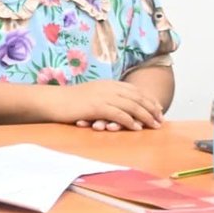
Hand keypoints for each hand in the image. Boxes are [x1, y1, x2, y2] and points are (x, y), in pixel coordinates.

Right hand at [47, 82, 163, 131]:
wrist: (52, 100)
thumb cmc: (69, 101)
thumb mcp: (91, 94)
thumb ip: (106, 96)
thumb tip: (118, 105)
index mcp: (108, 84)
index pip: (135, 90)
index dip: (149, 100)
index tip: (158, 110)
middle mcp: (108, 88)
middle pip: (137, 97)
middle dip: (151, 109)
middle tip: (161, 120)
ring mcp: (102, 96)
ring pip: (131, 105)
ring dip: (145, 116)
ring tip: (154, 125)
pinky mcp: (96, 106)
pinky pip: (118, 114)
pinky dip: (129, 121)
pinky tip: (136, 128)